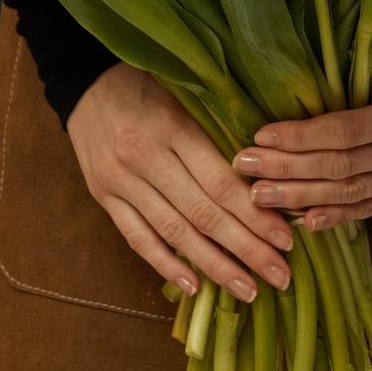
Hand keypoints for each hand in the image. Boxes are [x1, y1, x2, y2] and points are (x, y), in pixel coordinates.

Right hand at [66, 62, 293, 301]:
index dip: (256, 215)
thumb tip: (266, 178)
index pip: (222, 183)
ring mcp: (121, 181)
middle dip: (246, 249)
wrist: (85, 81)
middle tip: (280, 275)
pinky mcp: (104, 197)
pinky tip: (194, 286)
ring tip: (247, 289)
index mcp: (173, 127)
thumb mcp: (188, 94)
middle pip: (203, 214)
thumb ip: (219, 132)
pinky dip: (166, 265)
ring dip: (214, 266)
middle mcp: (145, 158)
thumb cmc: (149, 82)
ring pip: (174, 233)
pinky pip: (137, 238)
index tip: (286, 239)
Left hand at [232, 49, 371, 230]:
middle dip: (288, 170)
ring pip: (352, 193)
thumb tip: (294, 85)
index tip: (260, 135)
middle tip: (244, 168)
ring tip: (259, 197)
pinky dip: (336, 215)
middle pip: (342, 167)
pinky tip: (304, 220)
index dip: (300, 136)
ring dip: (301, 197)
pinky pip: (371, 207)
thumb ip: (359, 75)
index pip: (345, 130)